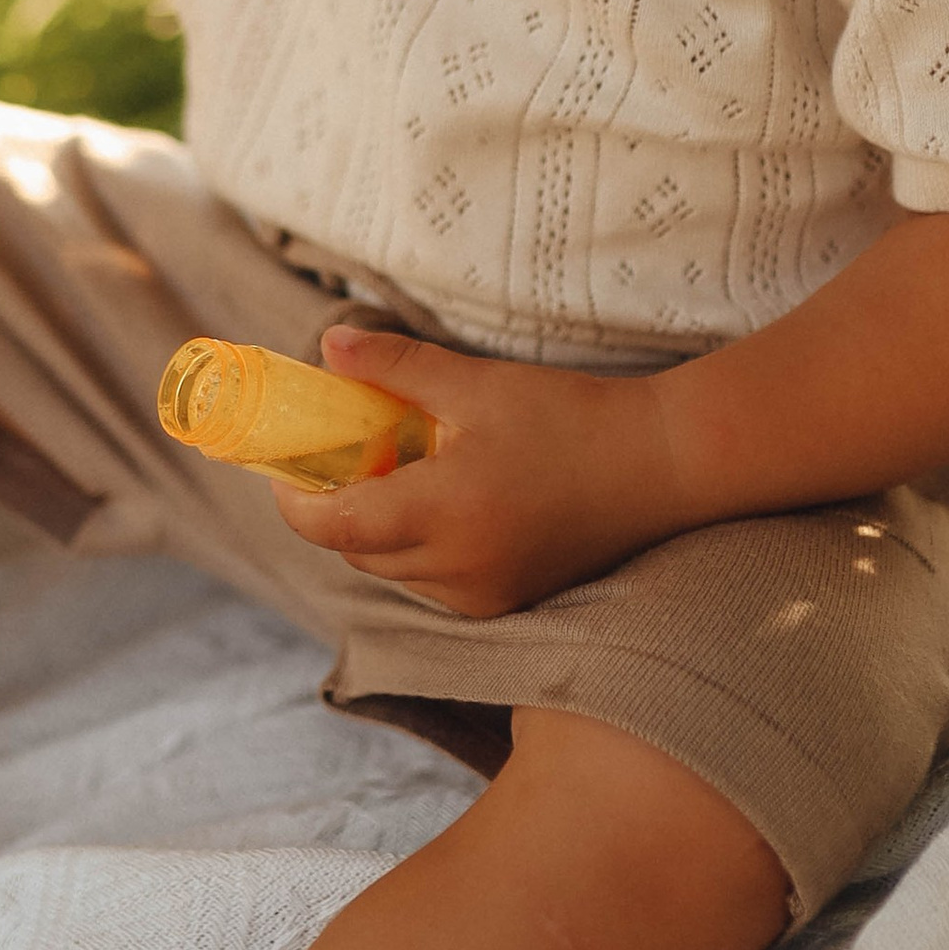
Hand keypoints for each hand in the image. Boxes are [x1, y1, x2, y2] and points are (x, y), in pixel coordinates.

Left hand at [268, 326, 689, 616]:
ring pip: (396, 570)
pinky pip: (436, 582)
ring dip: (380, 530)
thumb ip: (395, 367)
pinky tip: (444, 502)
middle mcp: (457, 570)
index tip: (284, 469)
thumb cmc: (572, 417)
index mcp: (443, 515)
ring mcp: (485, 594)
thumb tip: (328, 348)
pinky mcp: (510, 601)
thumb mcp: (477, 383)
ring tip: (400, 471)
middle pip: (358, 550)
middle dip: (339, 507)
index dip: (295, 501)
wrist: (664, 464)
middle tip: (342, 454)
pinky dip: (422, 548)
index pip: (333, 527)